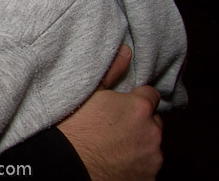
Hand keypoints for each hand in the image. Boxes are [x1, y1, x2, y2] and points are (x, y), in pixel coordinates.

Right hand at [58, 45, 163, 180]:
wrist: (65, 168)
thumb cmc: (73, 130)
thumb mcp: (88, 94)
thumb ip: (112, 71)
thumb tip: (127, 51)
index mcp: (139, 108)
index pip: (150, 96)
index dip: (135, 99)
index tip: (121, 105)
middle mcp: (152, 133)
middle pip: (153, 122)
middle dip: (139, 122)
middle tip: (114, 127)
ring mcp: (152, 159)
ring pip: (151, 146)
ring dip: (139, 144)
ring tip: (112, 146)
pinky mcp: (148, 180)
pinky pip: (147, 168)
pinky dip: (136, 165)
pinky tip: (115, 162)